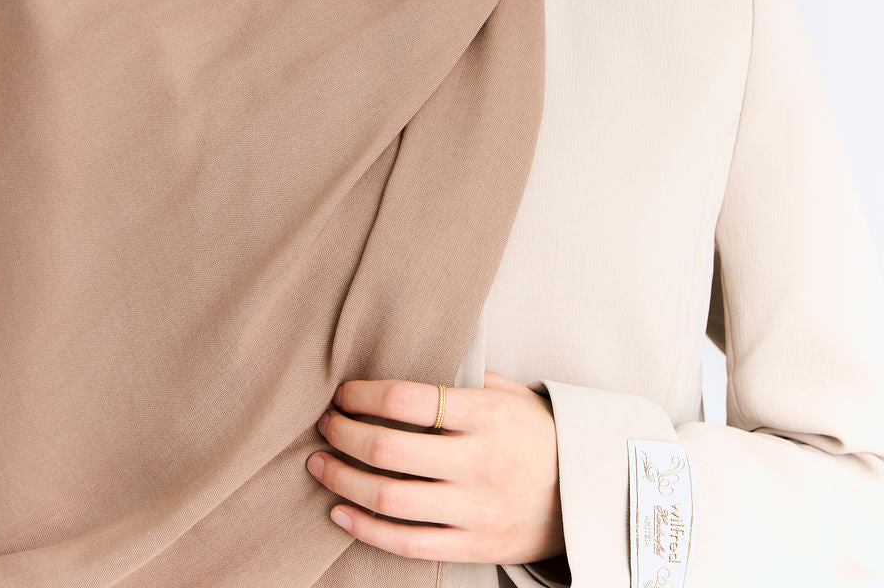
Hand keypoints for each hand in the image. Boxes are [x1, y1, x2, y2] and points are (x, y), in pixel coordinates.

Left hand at [305, 369, 563, 564]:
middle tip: (324, 424)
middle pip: (389, 451)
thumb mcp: (506, 392)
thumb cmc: (536, 432)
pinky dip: (366, 529)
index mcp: (486, 415)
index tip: (342, 393)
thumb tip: (399, 360)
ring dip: (343, 481)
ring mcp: (476, 510)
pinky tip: (341, 511)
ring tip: (320, 464)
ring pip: (390, 500)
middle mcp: (479, 462)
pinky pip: (408, 544)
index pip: (407, 400)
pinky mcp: (474, 547)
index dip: (363, 396)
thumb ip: (458, 379)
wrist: (588, 493)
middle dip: (343, 435)